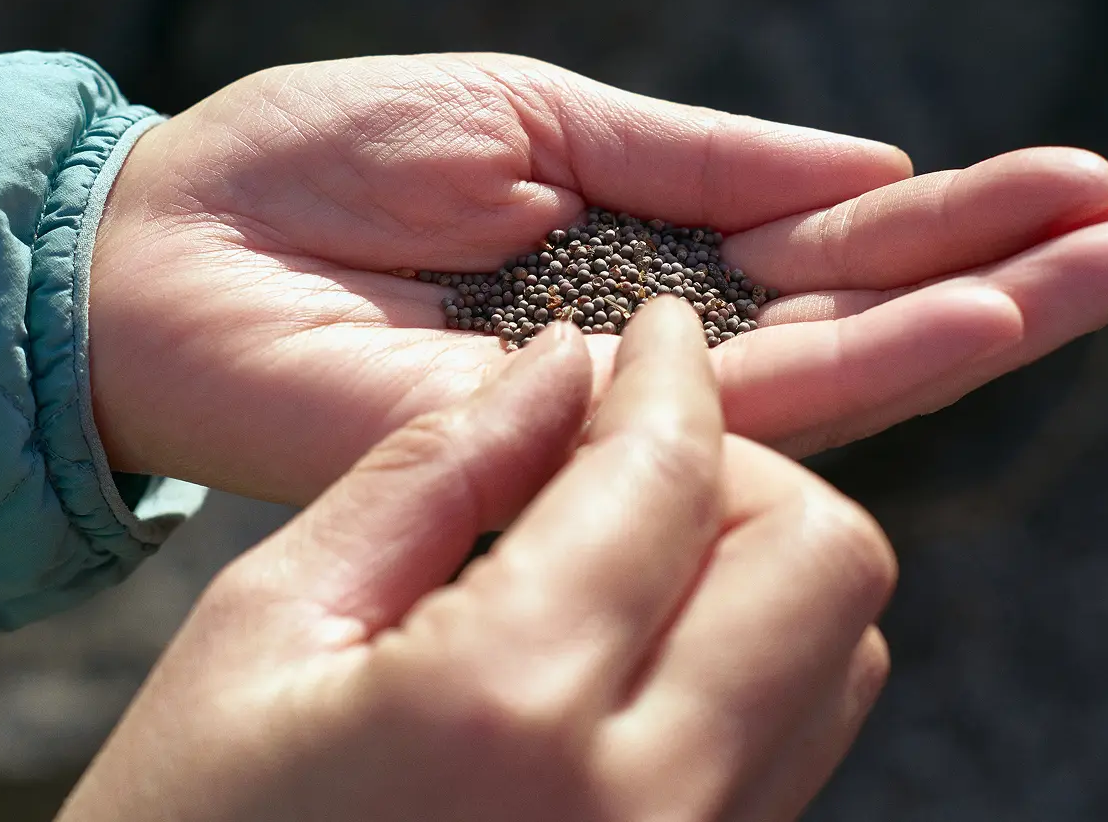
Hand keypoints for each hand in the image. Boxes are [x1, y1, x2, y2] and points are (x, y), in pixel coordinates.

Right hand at [60, 301, 896, 821]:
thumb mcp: (267, 628)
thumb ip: (429, 474)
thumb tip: (557, 362)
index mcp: (508, 707)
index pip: (669, 477)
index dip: (671, 373)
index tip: (652, 332)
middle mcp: (642, 804)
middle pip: (826, 562)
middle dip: (746, 469)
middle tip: (638, 452)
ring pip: (840, 660)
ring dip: (762, 565)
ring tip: (633, 547)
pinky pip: (792, 751)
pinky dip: (748, 662)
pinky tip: (633, 647)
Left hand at [89, 54, 1107, 498]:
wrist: (173, 243)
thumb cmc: (327, 164)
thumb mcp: (543, 116)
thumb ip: (704, 158)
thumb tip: (873, 171)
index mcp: (651, 249)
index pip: (840, 238)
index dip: (970, 212)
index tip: (1095, 175)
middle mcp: (663, 341)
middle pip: (874, 310)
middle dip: (1031, 270)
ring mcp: (629, 404)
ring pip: (845, 368)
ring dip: (992, 311)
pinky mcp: (577, 446)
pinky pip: (744, 408)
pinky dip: (870, 361)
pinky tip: (979, 316)